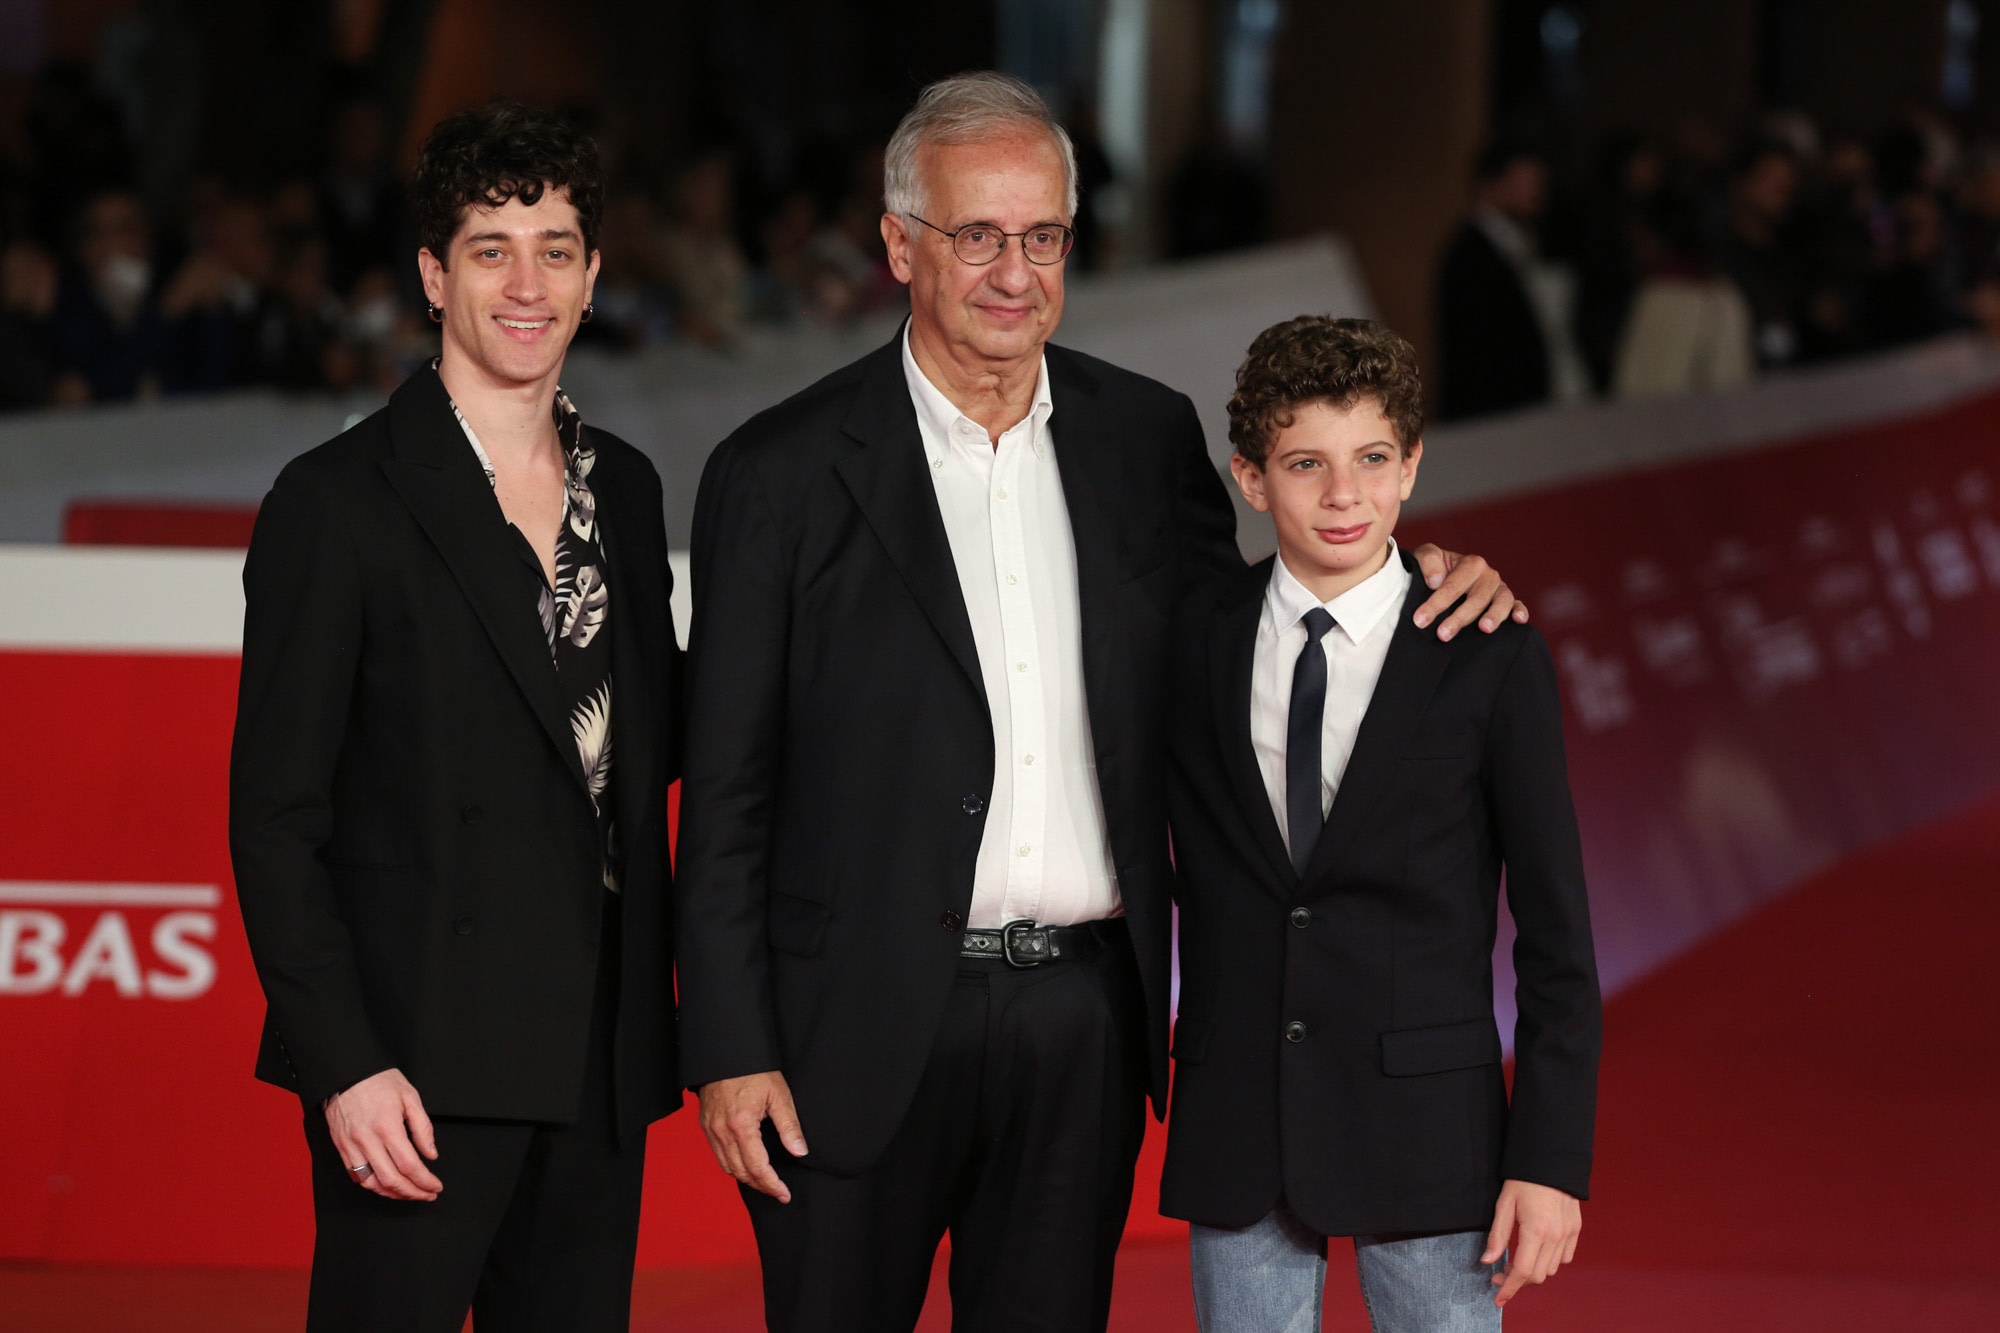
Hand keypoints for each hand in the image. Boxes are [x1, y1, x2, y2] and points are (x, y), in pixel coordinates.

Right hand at [324, 1068, 441, 1201]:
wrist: (346, 1073)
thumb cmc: (378, 1081)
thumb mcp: (410, 1097)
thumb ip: (423, 1128)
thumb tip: (431, 1154)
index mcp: (387, 1126)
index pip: (409, 1165)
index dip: (425, 1181)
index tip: (436, 1186)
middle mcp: (367, 1140)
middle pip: (392, 1180)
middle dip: (413, 1192)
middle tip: (427, 1194)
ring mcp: (351, 1146)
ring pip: (372, 1183)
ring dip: (393, 1194)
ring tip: (409, 1193)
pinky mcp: (342, 1148)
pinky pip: (356, 1176)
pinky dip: (373, 1185)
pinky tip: (387, 1185)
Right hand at [698, 1070, 807, 1202]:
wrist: (726, 1052)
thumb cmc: (754, 1070)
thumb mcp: (779, 1095)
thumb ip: (789, 1127)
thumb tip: (800, 1151)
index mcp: (741, 1125)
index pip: (757, 1167)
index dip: (772, 1185)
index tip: (784, 1194)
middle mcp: (722, 1131)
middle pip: (741, 1172)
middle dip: (761, 1186)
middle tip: (778, 1192)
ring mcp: (711, 1129)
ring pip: (727, 1167)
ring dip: (746, 1179)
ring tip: (765, 1183)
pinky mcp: (706, 1125)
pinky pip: (718, 1155)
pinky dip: (732, 1166)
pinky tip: (745, 1166)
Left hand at [1408, 545, 1528, 640]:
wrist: (1447, 573)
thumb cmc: (1437, 566)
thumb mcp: (1427, 555)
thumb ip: (1428, 561)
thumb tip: (1436, 581)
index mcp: (1470, 564)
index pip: (1452, 586)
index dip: (1436, 604)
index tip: (1420, 620)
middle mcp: (1488, 575)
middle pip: (1476, 598)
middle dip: (1458, 618)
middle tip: (1443, 634)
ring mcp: (1499, 588)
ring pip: (1501, 602)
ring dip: (1494, 615)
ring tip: (1483, 628)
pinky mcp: (1507, 601)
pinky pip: (1517, 605)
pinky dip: (1520, 611)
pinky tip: (1518, 620)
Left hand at [1482, 1178, 1580, 1308]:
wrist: (1551, 1159)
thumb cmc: (1524, 1179)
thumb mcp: (1504, 1204)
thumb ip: (1497, 1235)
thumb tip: (1488, 1261)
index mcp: (1536, 1231)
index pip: (1523, 1272)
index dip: (1509, 1289)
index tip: (1498, 1298)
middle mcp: (1556, 1236)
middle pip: (1537, 1276)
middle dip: (1517, 1282)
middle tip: (1500, 1275)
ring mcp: (1568, 1234)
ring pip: (1551, 1269)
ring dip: (1533, 1272)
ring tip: (1516, 1262)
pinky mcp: (1576, 1229)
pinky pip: (1565, 1258)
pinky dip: (1550, 1262)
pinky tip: (1536, 1253)